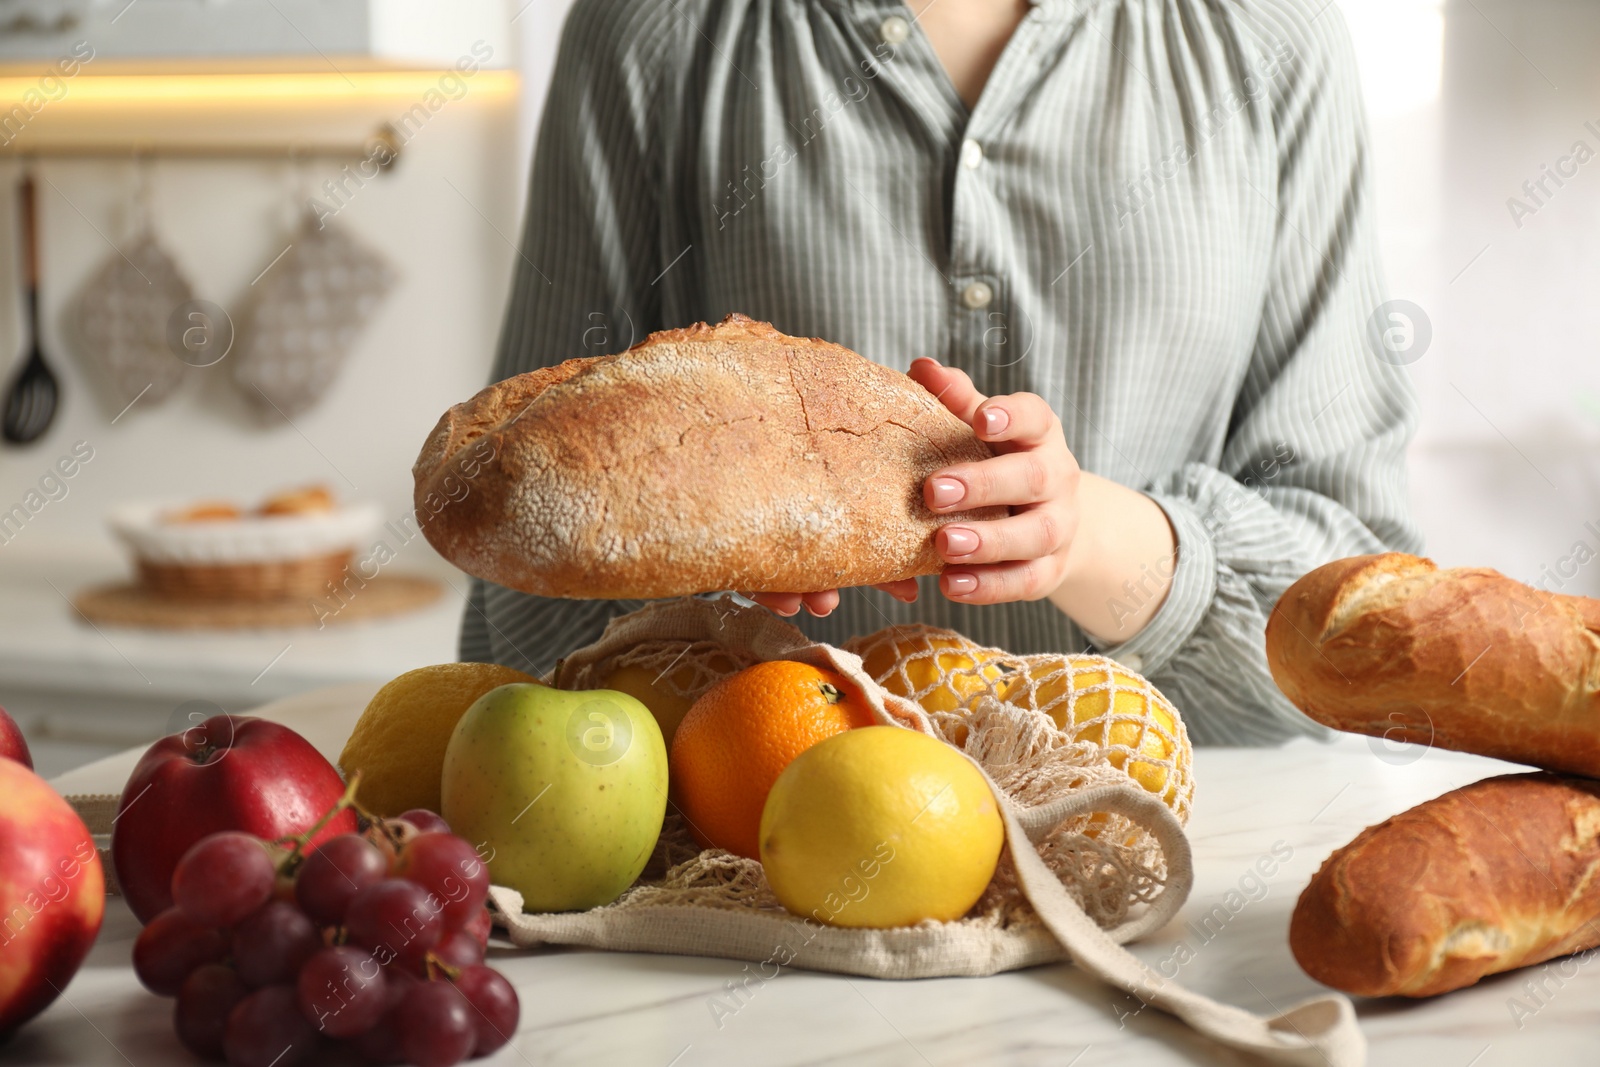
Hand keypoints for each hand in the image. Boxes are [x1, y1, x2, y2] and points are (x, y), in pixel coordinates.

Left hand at [746, 357, 1080, 615]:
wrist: (1050, 518)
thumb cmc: (1000, 461)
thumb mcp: (982, 429)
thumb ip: (955, 400)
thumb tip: (921, 368)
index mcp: (1039, 435)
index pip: (1035, 417)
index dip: (1010, 416)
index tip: (979, 418)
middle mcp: (1058, 478)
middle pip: (1034, 477)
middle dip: (986, 484)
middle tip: (934, 491)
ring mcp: (1059, 526)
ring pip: (1036, 534)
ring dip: (989, 541)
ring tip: (944, 545)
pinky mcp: (1050, 570)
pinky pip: (1027, 581)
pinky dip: (990, 586)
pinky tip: (951, 584)